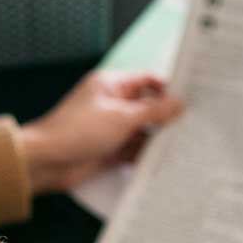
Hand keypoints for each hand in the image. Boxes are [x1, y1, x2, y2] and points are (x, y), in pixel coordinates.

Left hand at [20, 70, 183, 193]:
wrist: (47, 161)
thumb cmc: (76, 130)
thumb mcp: (121, 117)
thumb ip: (152, 111)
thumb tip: (177, 104)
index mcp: (111, 85)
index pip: (146, 81)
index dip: (167, 88)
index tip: (191, 97)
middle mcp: (112, 104)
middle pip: (147, 108)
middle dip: (166, 117)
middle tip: (194, 123)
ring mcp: (111, 128)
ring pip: (142, 131)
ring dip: (158, 138)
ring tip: (185, 144)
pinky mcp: (110, 150)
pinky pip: (134, 150)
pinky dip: (146, 154)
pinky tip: (165, 160)